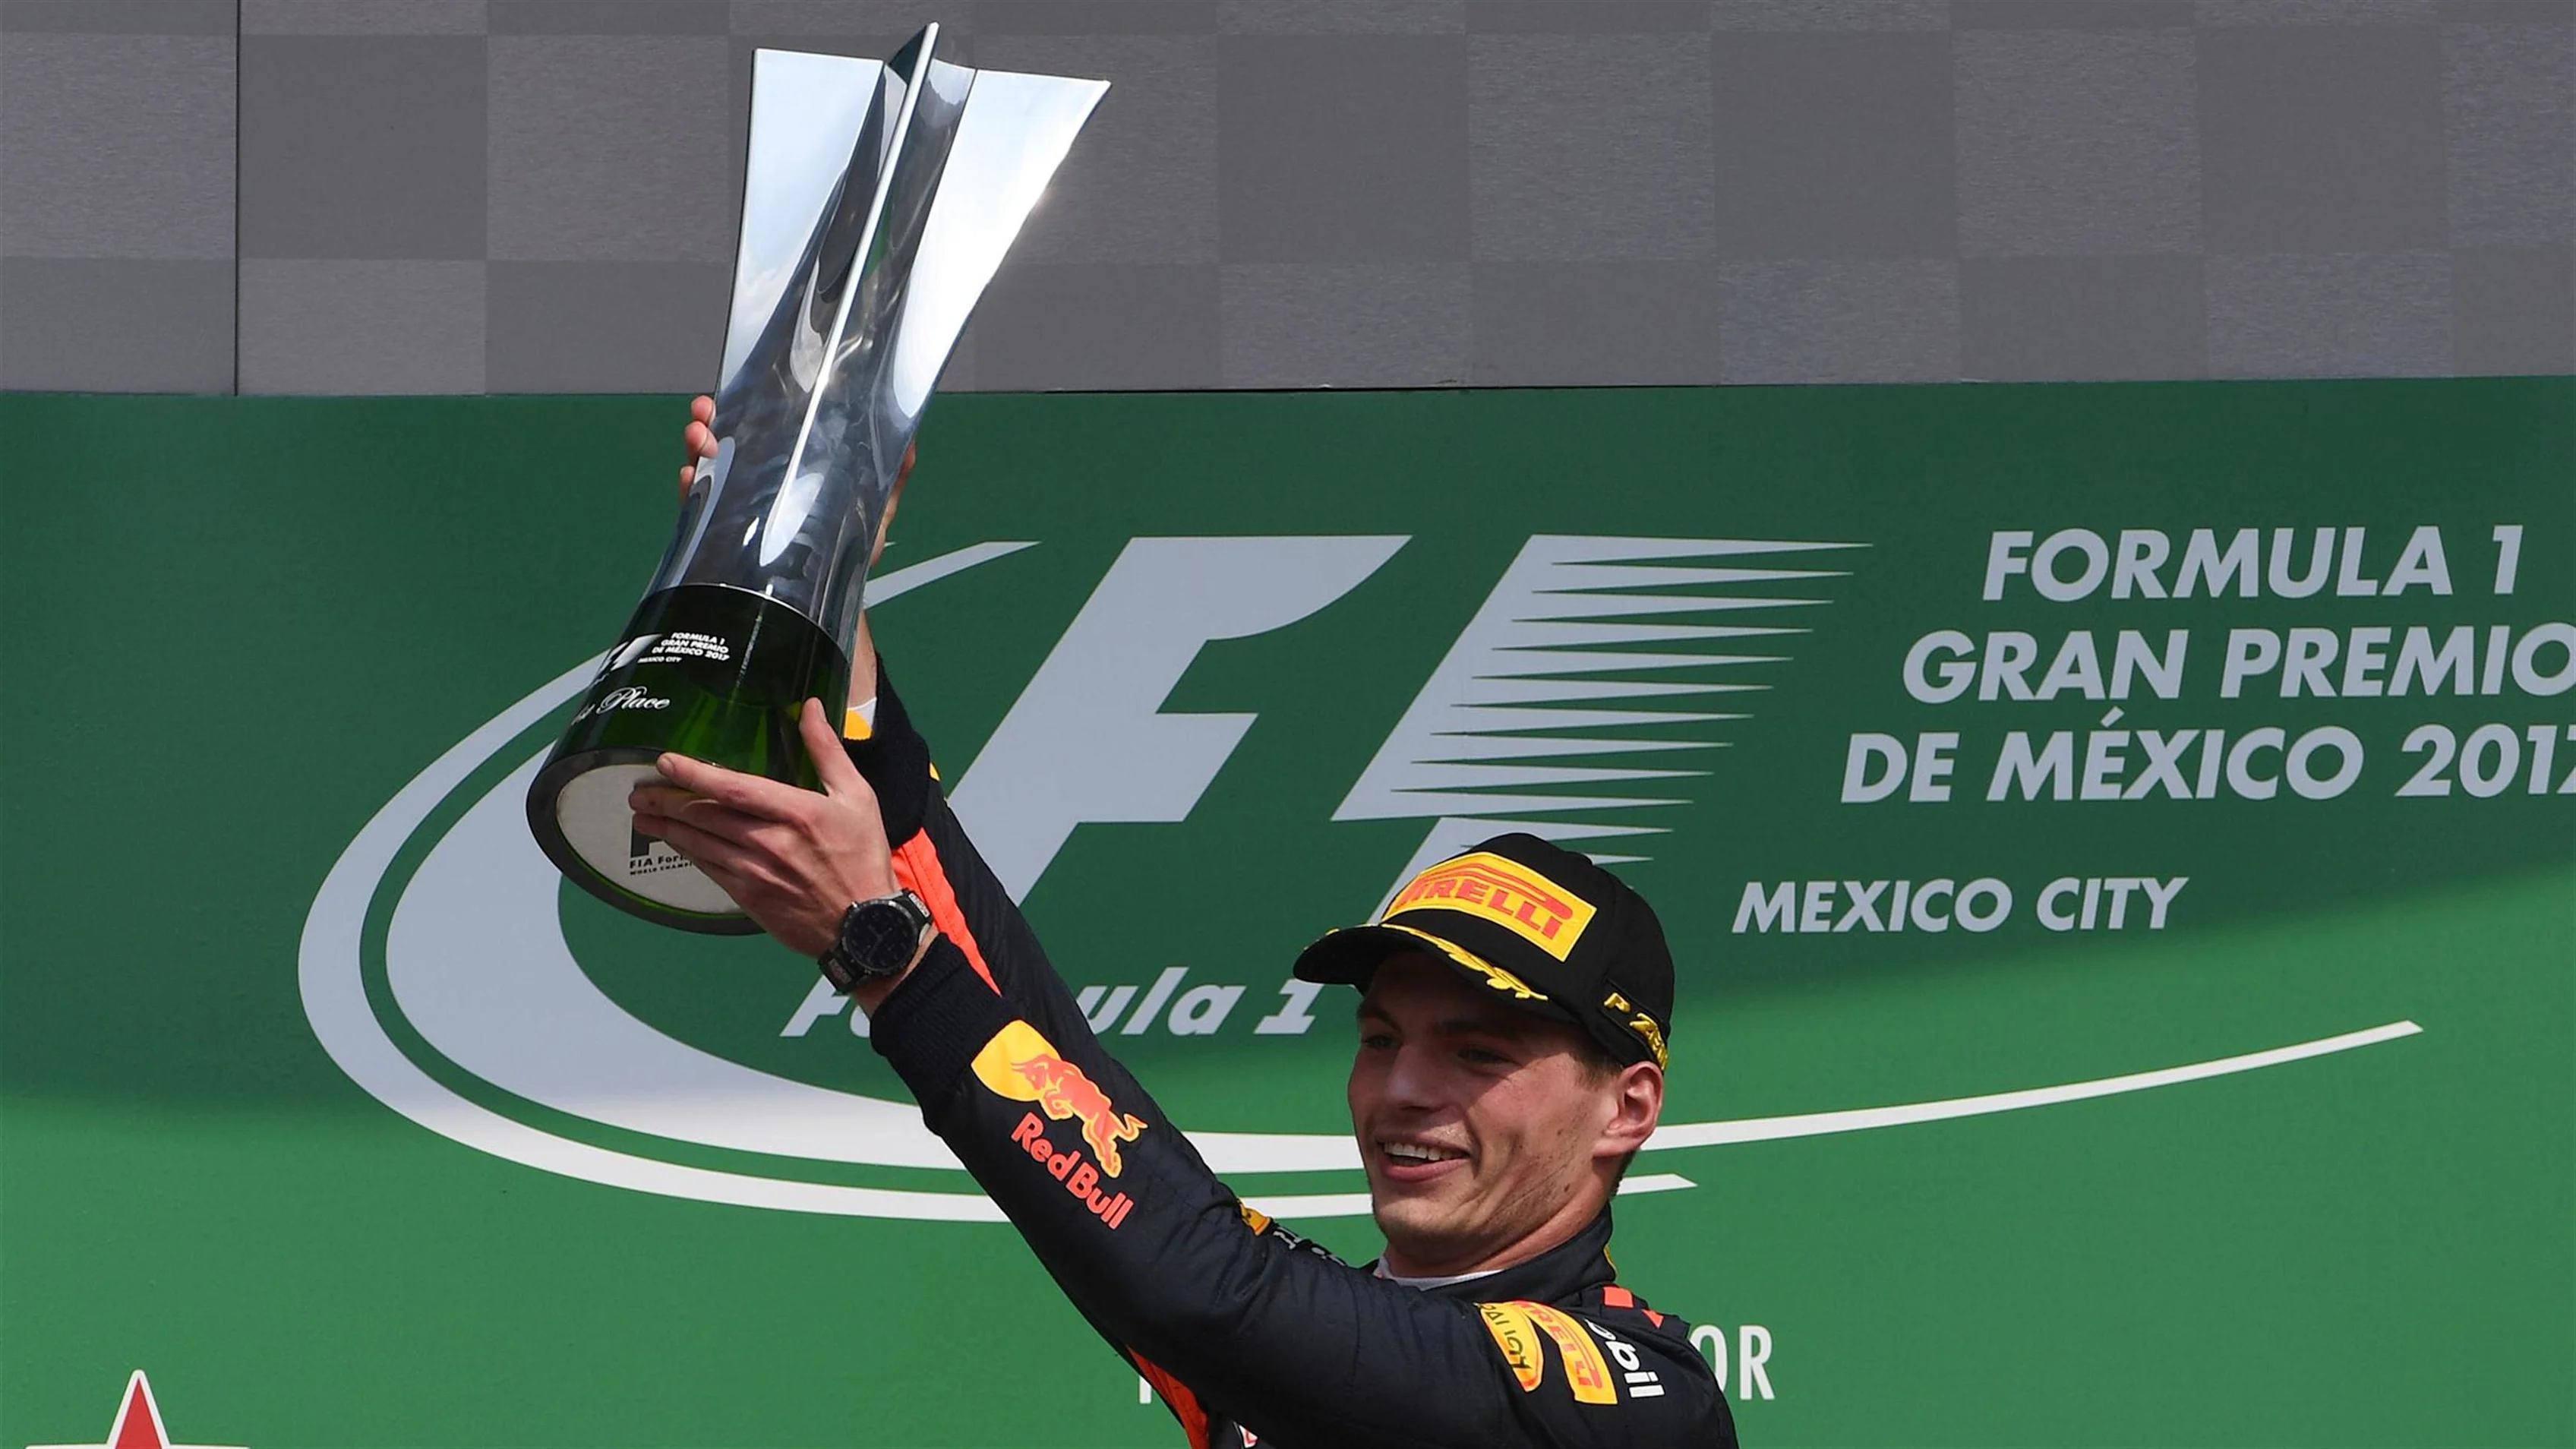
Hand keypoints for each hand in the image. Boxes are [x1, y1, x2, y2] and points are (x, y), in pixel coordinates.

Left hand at [627, 697, 903, 959]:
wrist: (865, 926)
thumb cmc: (863, 856)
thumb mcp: (857, 796)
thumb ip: (827, 749)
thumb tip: (807, 706)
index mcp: (796, 812)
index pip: (733, 788)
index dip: (693, 774)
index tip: (665, 762)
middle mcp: (769, 841)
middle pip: (705, 816)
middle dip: (666, 802)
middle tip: (639, 793)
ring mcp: (754, 872)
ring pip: (699, 844)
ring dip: (666, 828)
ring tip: (642, 817)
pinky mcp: (748, 897)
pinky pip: (708, 869)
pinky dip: (687, 853)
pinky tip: (674, 843)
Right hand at [675, 393, 914, 567]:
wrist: (831, 598)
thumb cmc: (849, 545)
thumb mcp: (876, 506)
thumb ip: (892, 476)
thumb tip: (911, 441)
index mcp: (787, 463)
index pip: (761, 425)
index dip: (745, 404)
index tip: (734, 390)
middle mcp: (757, 478)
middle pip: (726, 440)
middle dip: (710, 420)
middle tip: (706, 412)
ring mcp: (736, 504)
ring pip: (708, 467)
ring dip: (697, 448)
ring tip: (699, 440)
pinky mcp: (721, 532)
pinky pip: (700, 507)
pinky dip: (692, 491)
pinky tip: (692, 481)